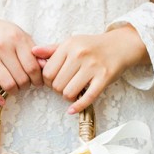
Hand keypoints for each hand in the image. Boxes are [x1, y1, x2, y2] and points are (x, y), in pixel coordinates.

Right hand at [0, 9, 44, 104]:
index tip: (37, 82)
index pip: (33, 67)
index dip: (38, 79)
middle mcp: (2, 46)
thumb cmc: (1, 34)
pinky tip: (1, 101)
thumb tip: (47, 66)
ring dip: (14, 91)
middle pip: (22, 78)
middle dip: (26, 86)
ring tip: (15, 89)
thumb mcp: (19, 35)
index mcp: (16, 38)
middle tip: (25, 84)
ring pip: (7, 84)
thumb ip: (34, 50)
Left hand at [31, 24, 150, 112]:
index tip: (54, 81)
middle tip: (65, 87)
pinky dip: (78, 106)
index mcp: (69, 45)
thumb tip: (33, 53)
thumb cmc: (92, 46)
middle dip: (58, 90)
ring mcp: (93, 66)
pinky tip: (72, 110)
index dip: (47, 81)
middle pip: (56, 84)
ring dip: (68, 97)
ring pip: (68, 93)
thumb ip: (51, 50)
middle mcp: (80, 54)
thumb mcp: (71, 43)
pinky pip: (87, 97)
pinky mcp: (104, 77)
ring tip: (73, 92)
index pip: (47, 72)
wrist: (121, 45)